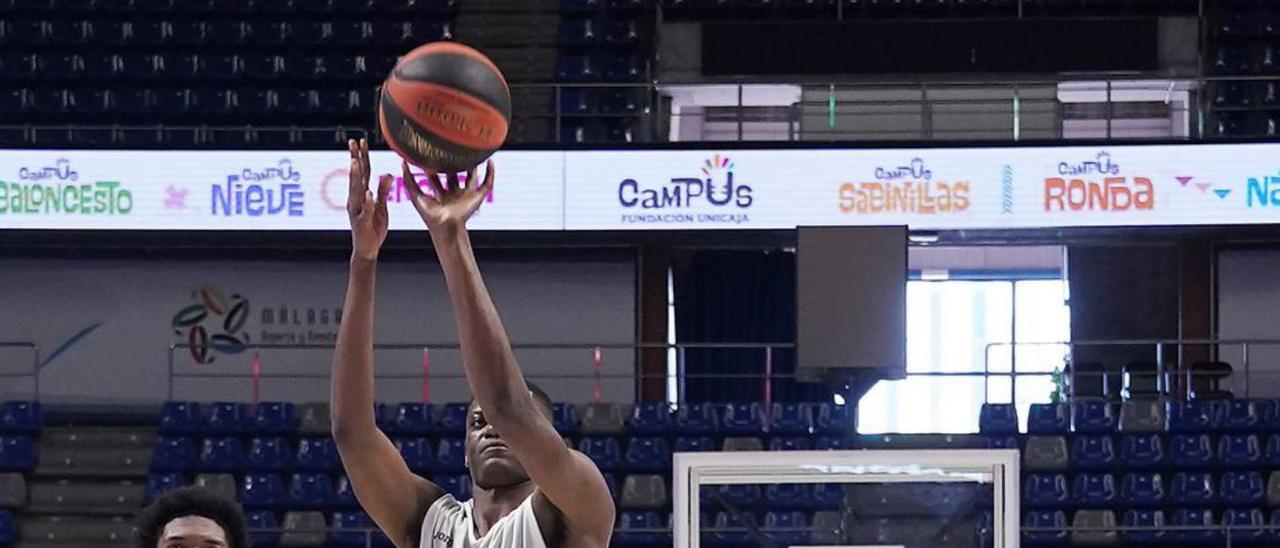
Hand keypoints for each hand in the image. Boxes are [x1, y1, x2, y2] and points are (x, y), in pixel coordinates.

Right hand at [347, 138, 391, 260]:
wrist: (367, 248)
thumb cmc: (373, 226)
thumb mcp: (381, 206)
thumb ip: (383, 191)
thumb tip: (387, 174)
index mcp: (362, 194)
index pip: (362, 172)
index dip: (361, 156)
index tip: (360, 141)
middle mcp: (356, 199)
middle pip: (356, 176)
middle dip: (355, 159)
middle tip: (353, 143)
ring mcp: (357, 210)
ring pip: (356, 191)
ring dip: (355, 176)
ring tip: (356, 163)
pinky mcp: (361, 222)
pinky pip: (364, 211)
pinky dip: (366, 203)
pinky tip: (368, 194)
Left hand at [400, 159, 493, 238]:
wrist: (446, 226)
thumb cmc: (431, 216)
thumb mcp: (416, 194)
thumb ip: (409, 179)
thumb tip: (402, 161)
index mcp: (441, 195)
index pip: (437, 177)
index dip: (433, 166)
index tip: (429, 154)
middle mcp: (454, 194)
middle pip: (454, 175)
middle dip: (452, 163)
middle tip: (449, 148)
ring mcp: (466, 195)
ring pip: (471, 176)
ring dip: (473, 165)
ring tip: (472, 150)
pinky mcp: (477, 197)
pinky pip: (487, 183)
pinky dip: (490, 172)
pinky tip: (490, 161)